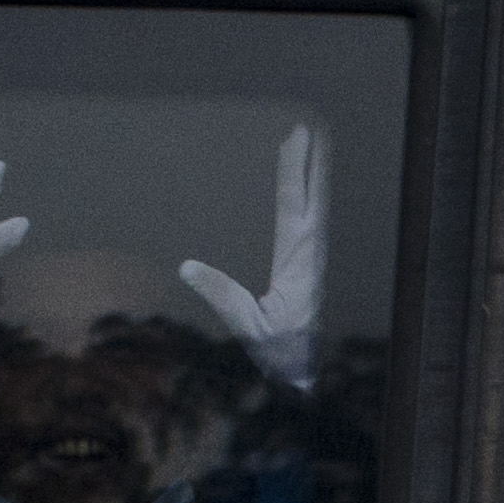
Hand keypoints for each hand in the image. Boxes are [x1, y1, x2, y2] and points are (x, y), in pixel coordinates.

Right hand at [181, 123, 323, 390]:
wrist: (305, 373)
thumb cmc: (279, 351)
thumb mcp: (248, 326)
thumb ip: (221, 295)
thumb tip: (187, 266)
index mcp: (299, 262)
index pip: (295, 206)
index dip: (294, 170)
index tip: (293, 140)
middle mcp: (311, 255)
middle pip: (312, 198)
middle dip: (309, 163)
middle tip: (306, 129)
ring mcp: (313, 260)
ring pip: (316, 208)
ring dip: (314, 178)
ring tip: (312, 149)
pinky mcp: (309, 268)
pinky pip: (312, 223)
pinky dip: (311, 199)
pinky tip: (308, 193)